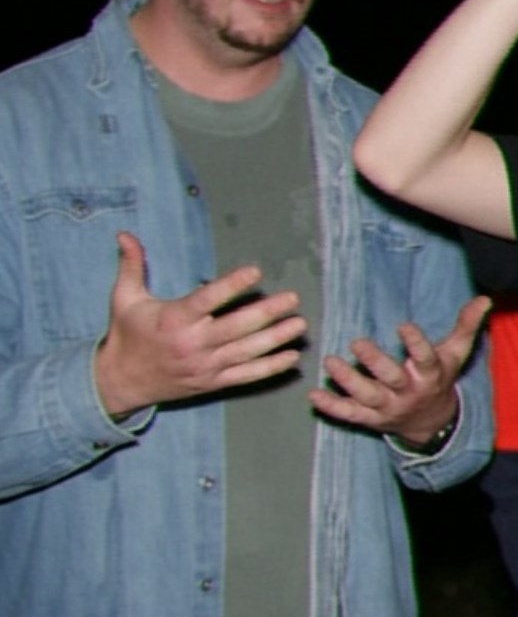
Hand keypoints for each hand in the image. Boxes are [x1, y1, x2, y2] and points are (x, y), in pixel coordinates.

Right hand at [94, 232, 307, 417]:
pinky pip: (245, 376)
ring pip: (246, 352)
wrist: (119, 383)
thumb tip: (124, 233)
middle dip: (267, 313)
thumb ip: (131, 266)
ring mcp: (204, 366)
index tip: (256, 271)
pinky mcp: (211, 383)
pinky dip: (270, 368)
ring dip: (276, 339)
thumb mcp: (124, 299)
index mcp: (173, 320)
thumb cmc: (127, 335)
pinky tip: (292, 357)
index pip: (207, 299)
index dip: (232, 285)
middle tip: (293, 298)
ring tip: (300, 324)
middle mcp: (192, 344)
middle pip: (236, 328)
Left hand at [307, 294, 490, 446]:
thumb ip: (466, 325)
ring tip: (329, 362)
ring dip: (347, 381)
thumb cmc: (440, 378)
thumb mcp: (456, 353)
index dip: (415, 343)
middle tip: (357, 342)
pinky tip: (314, 396)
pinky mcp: (370, 419)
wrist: (431, 422)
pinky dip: (331, 407)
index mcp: (430, 375)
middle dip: (375, 362)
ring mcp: (388, 408)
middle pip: (392, 379)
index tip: (403, 325)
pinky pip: (349, 414)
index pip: (424, 359)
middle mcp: (409, 392)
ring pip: (366, 396)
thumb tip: (484, 298)